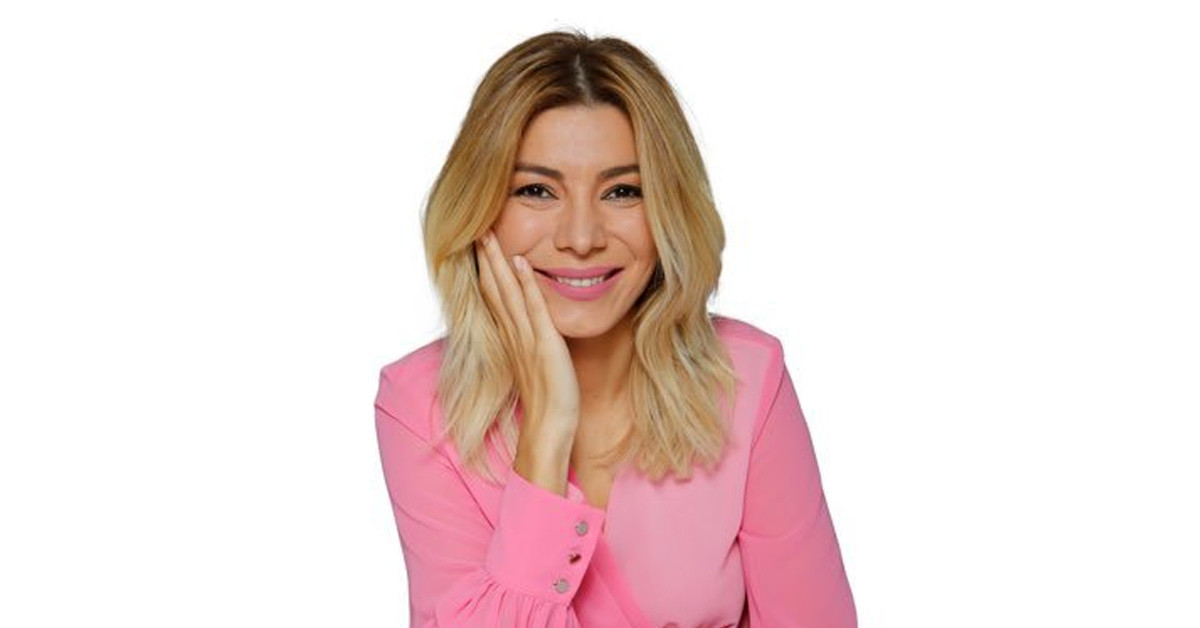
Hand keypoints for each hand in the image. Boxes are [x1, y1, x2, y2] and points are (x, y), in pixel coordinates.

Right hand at [475, 229, 580, 443]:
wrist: (549, 429)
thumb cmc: (548, 402)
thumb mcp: (538, 367)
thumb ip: (533, 347)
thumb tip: (538, 332)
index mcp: (511, 339)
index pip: (494, 298)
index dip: (486, 272)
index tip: (481, 248)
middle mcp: (513, 335)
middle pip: (493, 290)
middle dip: (485, 259)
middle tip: (477, 230)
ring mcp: (526, 339)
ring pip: (506, 293)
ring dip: (498, 263)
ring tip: (489, 235)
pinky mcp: (543, 344)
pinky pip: (532, 307)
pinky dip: (525, 284)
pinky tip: (521, 262)